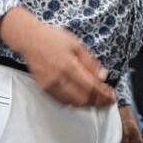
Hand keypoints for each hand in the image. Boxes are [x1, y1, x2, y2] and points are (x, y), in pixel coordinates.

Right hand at [0, 9, 115, 107]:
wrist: (30, 39)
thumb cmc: (52, 38)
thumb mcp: (77, 45)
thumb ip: (91, 63)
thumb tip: (103, 76)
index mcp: (70, 66)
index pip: (92, 87)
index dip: (104, 94)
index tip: (112, 96)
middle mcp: (59, 78)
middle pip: (83, 99)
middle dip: (98, 102)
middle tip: (106, 100)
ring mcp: (50, 85)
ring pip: (73, 103)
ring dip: (87, 104)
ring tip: (96, 101)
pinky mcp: (44, 88)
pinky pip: (62, 101)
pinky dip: (74, 102)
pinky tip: (81, 99)